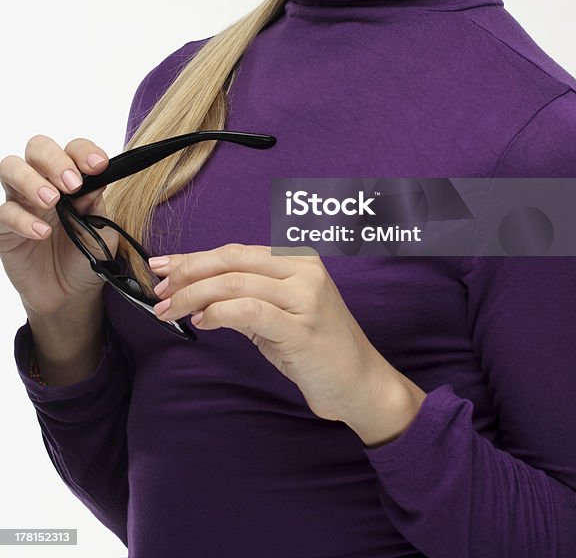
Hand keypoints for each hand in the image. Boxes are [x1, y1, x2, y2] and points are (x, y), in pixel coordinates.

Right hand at [0, 135, 114, 315]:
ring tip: (52, 201)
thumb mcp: (101, 230)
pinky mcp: (5, 227)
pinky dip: (23, 220)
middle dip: (54, 159)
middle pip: (37, 148)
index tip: (99, 166)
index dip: (84, 151)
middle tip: (72, 184)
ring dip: (31, 180)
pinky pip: (4, 212)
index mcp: (71, 177)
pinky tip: (42, 232)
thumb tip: (95, 180)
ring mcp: (21, 202)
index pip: (73, 149)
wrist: (70, 293)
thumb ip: (96, 205)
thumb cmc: (87, 254)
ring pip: (11, 168)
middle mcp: (44, 182)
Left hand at [148, 242, 389, 422]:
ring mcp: (304, 297)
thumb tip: (192, 289)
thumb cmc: (314, 348)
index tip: (163, 266)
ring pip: (234, 283)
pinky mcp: (300, 328)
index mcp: (298, 259)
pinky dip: (217, 313)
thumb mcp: (281, 311)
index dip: (194, 258)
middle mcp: (303, 270)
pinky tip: (202, 322)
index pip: (235, 251)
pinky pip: (247, 311)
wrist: (359, 382)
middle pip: (231, 260)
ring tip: (168, 311)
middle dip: (188, 273)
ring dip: (193, 296)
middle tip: (159, 290)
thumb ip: (246, 294)